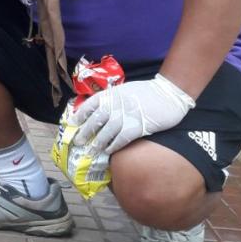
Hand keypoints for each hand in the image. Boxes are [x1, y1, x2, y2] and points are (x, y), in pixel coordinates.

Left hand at [73, 74, 195, 155]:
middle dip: (85, 132)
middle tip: (78, 142)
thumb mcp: (124, 90)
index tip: (72, 124)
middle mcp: (116, 104)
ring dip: (98, 142)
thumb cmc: (146, 92)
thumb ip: (111, 100)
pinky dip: (114, 145)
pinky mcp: (139, 125)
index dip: (79, 115)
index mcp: (111, 94)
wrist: (169, 93)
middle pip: (95, 120)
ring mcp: (127, 115)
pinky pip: (122, 138)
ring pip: (107, 131)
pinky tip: (109, 151)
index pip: (90, 105)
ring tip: (91, 151)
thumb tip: (97, 112)